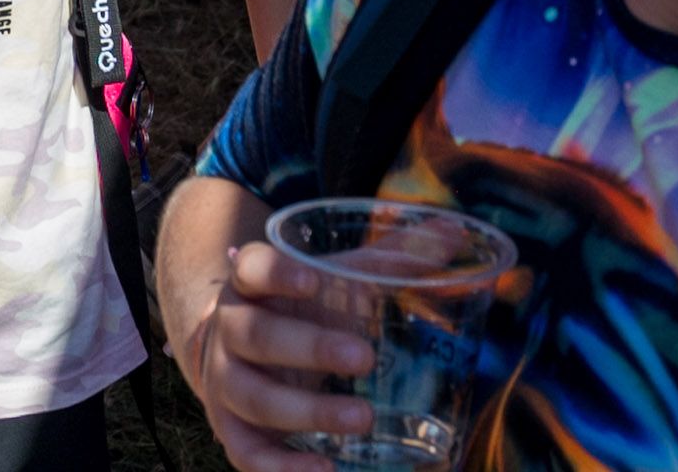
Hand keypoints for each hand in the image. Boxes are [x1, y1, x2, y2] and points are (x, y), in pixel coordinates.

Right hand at [179, 239, 381, 471]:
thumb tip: (452, 230)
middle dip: (309, 348)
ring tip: (363, 417)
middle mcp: (229, 331)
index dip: (275, 273)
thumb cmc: (302, 312)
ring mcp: (225, 383)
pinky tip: (327, 468)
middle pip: (256, 335)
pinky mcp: (232, 430)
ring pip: (254, 397)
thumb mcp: (335, 281)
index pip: (251, 269)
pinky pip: (249, 454)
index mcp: (251, 286)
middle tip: (365, 356)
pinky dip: (284, 468)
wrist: (238, 353)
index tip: (312, 279)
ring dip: (307, 409)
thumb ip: (389, 259)